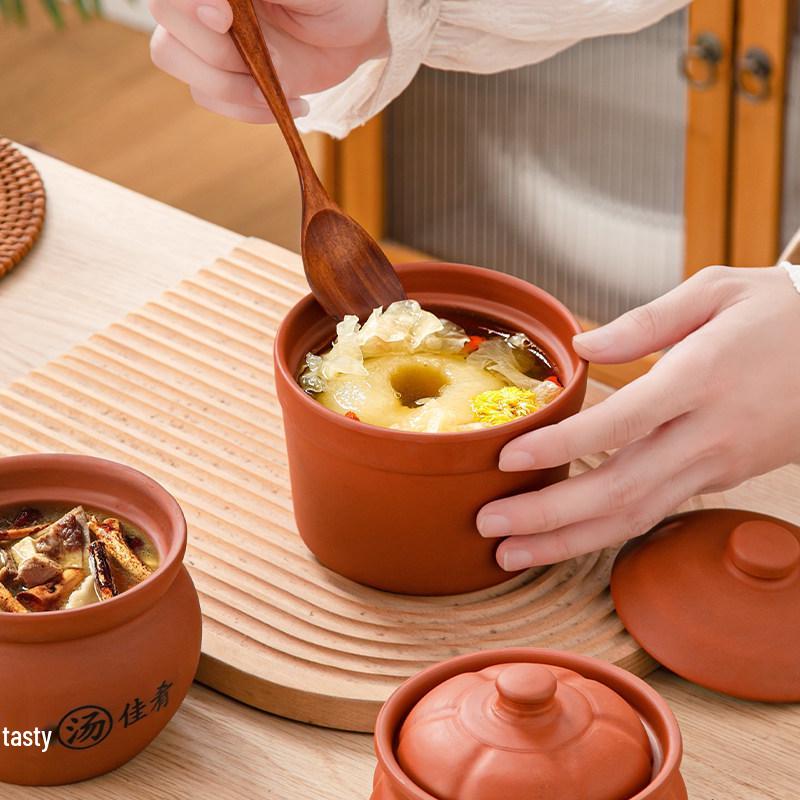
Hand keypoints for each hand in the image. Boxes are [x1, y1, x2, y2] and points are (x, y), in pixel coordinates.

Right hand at [149, 0, 388, 121]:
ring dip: (230, 86)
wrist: (360, 32)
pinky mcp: (226, 71)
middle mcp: (205, 0)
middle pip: (167, 28)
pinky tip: (291, 101)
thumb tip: (222, 3)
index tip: (224, 17)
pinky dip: (247, 108)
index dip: (187, 5)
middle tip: (270, 57)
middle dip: (219, 53)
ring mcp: (209, 34)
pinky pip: (208, 96)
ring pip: (176, 60)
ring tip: (280, 87)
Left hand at [478, 265, 799, 570]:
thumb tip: (583, 344)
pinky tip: (562, 537)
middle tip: (490, 527)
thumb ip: (646, 320)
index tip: (508, 458)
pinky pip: (653, 511)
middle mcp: (707, 435)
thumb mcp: (718, 290)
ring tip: (511, 554)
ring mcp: (714, 464)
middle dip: (549, 516)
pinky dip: (603, 531)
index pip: (621, 422)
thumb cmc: (780, 313)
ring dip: (569, 541)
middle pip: (620, 490)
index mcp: (701, 379)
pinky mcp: (716, 477)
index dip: (562, 446)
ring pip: (635, 516)